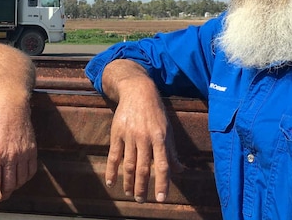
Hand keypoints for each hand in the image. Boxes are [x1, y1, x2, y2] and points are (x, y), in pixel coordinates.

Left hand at [0, 95, 37, 213]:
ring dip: (13, 187)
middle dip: (3, 194)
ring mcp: (23, 153)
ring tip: (8, 185)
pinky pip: (30, 172)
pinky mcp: (32, 150)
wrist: (11, 105)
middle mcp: (10, 157)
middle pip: (8, 186)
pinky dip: (25, 178)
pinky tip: (19, 176)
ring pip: (20, 181)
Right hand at [105, 78, 182, 203]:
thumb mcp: (168, 129)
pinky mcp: (117, 133)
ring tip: (130, 193)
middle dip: (142, 187)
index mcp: (160, 138)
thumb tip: (180, 170)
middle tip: (141, 201)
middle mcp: (145, 138)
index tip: (160, 199)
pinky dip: (111, 170)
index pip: (162, 166)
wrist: (138, 91)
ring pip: (128, 165)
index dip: (162, 183)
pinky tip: (111, 182)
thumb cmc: (156, 111)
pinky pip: (113, 156)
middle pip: (143, 168)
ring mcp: (129, 136)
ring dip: (129, 182)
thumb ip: (172, 151)